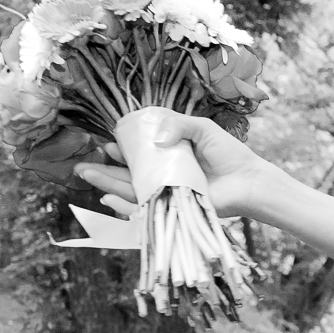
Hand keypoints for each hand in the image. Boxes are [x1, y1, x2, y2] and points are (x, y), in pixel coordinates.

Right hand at [74, 110, 266, 217]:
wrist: (251, 180)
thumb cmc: (230, 154)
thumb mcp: (201, 128)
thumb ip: (177, 124)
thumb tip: (153, 139)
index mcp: (172, 158)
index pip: (140, 156)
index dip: (122, 152)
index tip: (109, 145)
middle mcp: (168, 177)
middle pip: (131, 175)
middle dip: (105, 171)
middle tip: (83, 166)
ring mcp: (170, 193)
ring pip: (134, 190)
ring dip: (109, 184)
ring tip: (87, 175)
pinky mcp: (175, 208)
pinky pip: (148, 206)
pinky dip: (127, 204)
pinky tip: (108, 199)